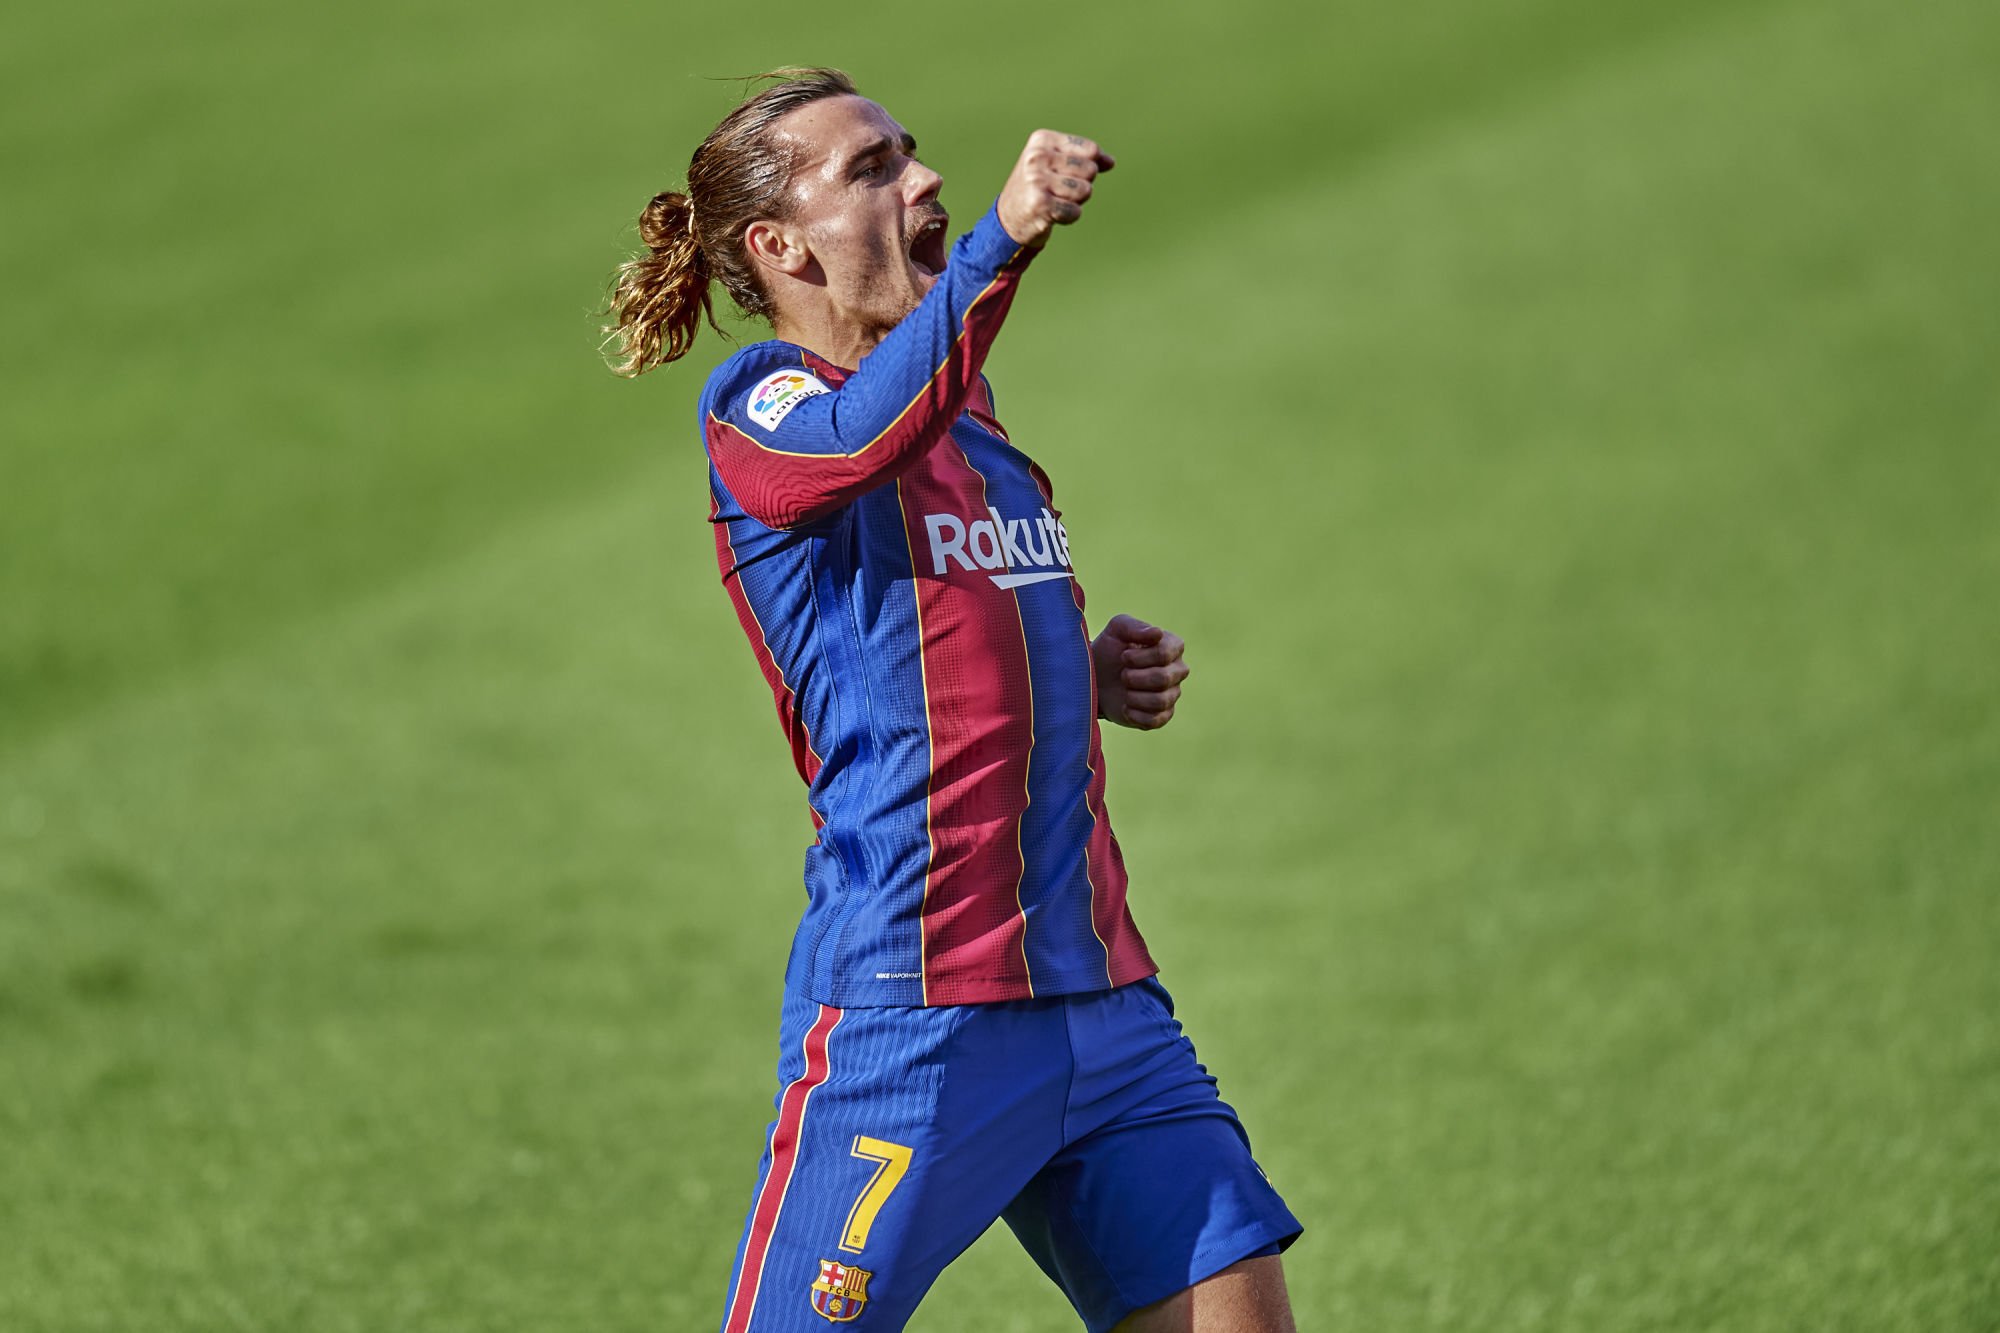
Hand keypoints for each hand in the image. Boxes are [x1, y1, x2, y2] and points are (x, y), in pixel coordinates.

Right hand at [996, 130, 1115, 248]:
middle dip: (1082, 183)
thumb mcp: (1057, 163)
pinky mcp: (1039, 204)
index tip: (1068, 173)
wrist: (1009, 217)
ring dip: (1075, 201)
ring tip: (1055, 200)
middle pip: (1090, 170)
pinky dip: (1068, 216)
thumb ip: (1085, 158)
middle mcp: (1037, 157)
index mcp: (1042, 140)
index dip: (1090, 166)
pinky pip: (1075, 212)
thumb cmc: (1038, 186)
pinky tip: (1052, 214)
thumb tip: (1111, 162)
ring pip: (1085, 191)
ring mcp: (1037, 180)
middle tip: (1059, 189)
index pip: (1090, 150)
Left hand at [1091, 614, 1188, 730]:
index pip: (1166, 654)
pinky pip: (1155, 720)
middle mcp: (1177, 670)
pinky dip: (1135, 714)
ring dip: (1134, 696)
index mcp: (1172, 647)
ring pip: (1160, 701)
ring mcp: (1172, 694)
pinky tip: (1125, 706)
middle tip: (1122, 675)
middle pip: (1163, 678)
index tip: (1124, 656)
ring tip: (1124, 690)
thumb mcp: (1116, 630)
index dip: (1140, 657)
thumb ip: (1135, 627)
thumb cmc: (1109, 650)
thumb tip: (1157, 633)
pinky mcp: (1162, 716)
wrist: (1095, 678)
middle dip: (1134, 677)